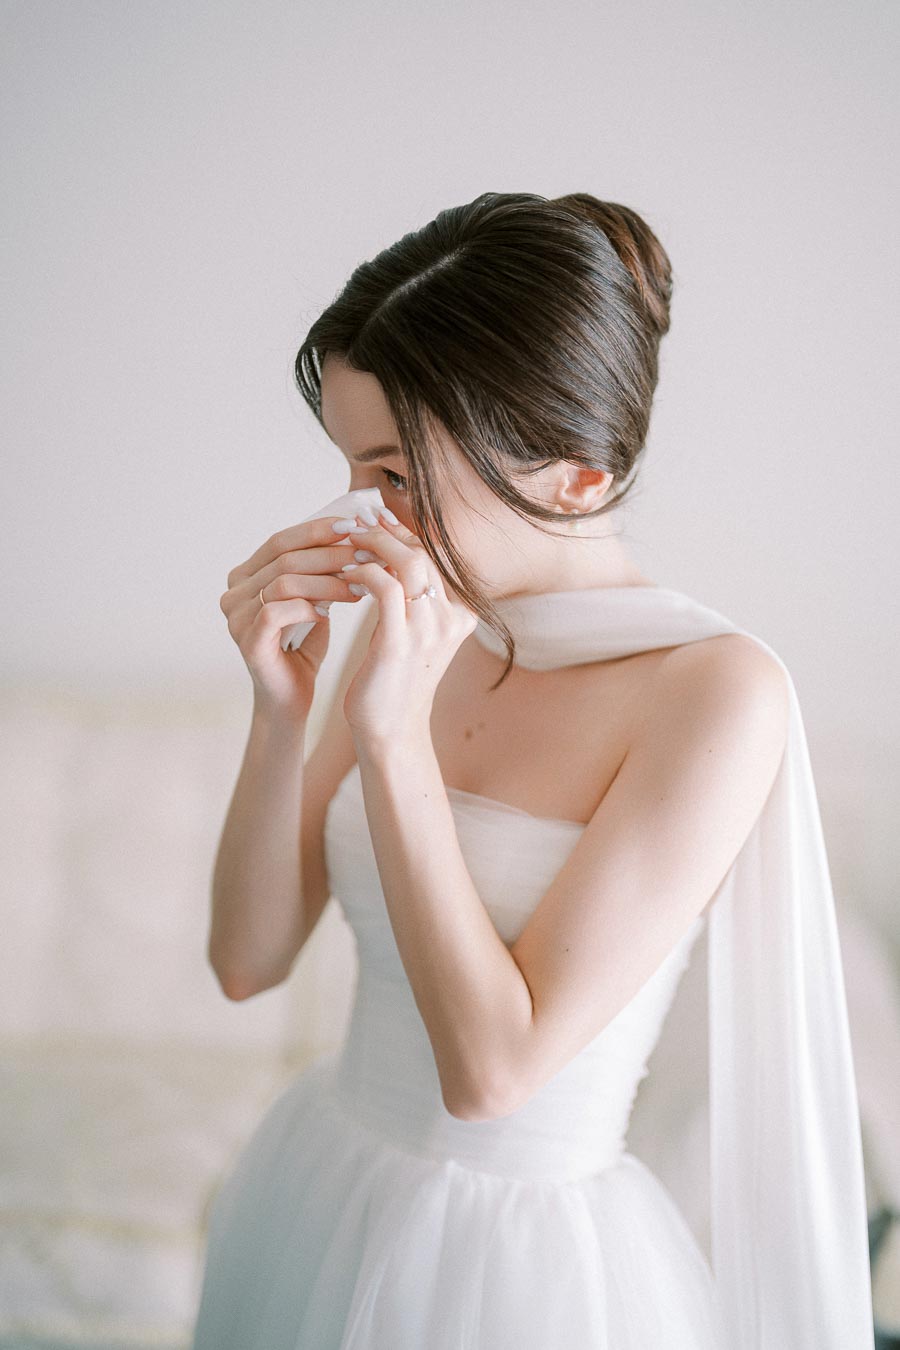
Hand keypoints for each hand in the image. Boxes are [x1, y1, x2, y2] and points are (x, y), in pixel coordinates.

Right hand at [219, 515, 365, 721]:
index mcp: (246, 576)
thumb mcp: (313, 599)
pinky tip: (330, 613)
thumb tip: (353, 531)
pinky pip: (277, 612)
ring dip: (327, 581)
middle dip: (330, 554)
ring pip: (284, 582)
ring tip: (360, 586)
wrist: (291, 699)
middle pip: (284, 558)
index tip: (355, 526)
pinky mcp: (248, 641)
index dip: (318, 530)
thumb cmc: (303, 647)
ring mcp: (237, 617)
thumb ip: (319, 569)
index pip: (282, 540)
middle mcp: (234, 592)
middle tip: (366, 555)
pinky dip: (308, 607)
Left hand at [340, 508, 478, 742]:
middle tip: (356, 522)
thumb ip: (408, 602)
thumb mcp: (409, 636)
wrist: (390, 731)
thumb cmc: (392, 683)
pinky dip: (363, 573)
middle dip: (387, 532)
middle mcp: (451, 619)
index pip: (432, 558)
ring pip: (407, 564)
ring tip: (348, 543)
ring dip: (373, 546)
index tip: (375, 519)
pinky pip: (384, 589)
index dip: (403, 534)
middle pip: (423, 554)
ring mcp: (429, 631)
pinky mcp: (401, 643)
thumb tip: (386, 561)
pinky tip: (345, 575)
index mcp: (458, 616)